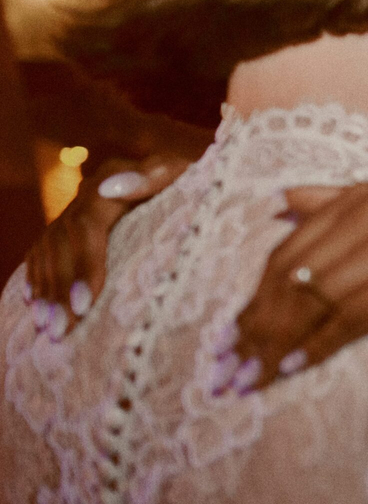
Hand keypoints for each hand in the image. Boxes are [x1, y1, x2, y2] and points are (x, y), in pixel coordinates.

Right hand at [24, 153, 187, 333]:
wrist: (192, 181)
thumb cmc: (196, 183)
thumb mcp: (182, 175)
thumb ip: (153, 176)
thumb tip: (111, 188)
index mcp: (112, 179)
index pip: (86, 226)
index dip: (82, 265)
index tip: (84, 302)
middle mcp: (88, 193)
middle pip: (62, 242)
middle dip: (60, 288)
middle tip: (62, 328)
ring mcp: (78, 208)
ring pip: (49, 249)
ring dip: (47, 289)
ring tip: (50, 328)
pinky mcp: (75, 224)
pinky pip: (44, 250)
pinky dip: (38, 276)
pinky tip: (34, 304)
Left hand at [233, 184, 367, 389]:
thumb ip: (339, 197)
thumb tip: (281, 199)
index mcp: (361, 197)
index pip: (286, 251)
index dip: (253, 299)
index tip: (232, 338)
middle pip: (292, 276)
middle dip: (255, 327)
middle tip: (229, 368)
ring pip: (314, 299)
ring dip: (275, 344)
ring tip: (251, 378)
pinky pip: (349, 317)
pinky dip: (316, 345)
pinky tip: (294, 368)